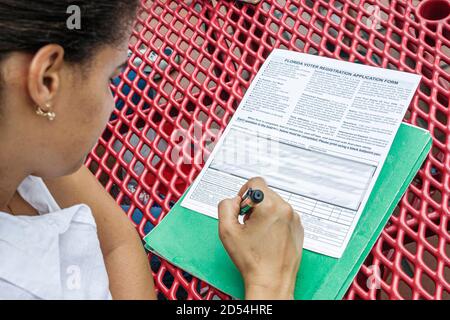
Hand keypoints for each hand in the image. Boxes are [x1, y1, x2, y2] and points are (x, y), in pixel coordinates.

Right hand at [218, 177, 303, 299]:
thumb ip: (225, 207)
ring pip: (275, 204)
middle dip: (254, 205)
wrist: (271, 281)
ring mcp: (295, 219)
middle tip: (248, 224)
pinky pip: (284, 215)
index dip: (243, 193)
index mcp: (269, 206)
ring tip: (258, 232)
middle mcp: (286, 209)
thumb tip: (234, 200)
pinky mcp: (299, 228)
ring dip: (264, 213)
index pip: (255, 182)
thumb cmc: (253, 261)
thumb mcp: (227, 231)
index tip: (242, 207)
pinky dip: (275, 221)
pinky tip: (268, 237)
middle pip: (265, 193)